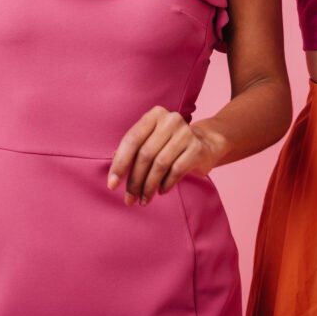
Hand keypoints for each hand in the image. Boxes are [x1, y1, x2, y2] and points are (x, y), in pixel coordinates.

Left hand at [107, 106, 224, 203]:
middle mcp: (170, 120)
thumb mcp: (149, 142)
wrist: (204, 144)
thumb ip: (132, 152)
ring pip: (160, 164)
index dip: (119, 164)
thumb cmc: (169, 145)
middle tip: (129, 199)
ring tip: (143, 199)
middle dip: (134, 180)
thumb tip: (114, 174)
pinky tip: (161, 191)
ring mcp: (186, 133)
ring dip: (149, 186)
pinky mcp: (197, 148)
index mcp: (154, 115)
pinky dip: (166, 184)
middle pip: (145, 154)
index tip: (112, 185)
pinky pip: (176, 170)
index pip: (132, 140)